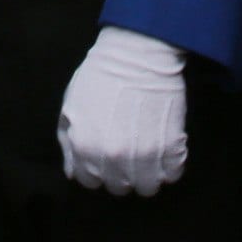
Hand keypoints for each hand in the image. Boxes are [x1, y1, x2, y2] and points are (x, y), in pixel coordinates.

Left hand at [58, 26, 189, 195]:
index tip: (105, 157)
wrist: (137, 54)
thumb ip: (68, 142)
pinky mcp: (171, 146)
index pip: (90, 182)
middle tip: (127, 152)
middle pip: (119, 187)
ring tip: (148, 155)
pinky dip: (170, 166)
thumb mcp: (71, 106)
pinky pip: (172, 174)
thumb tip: (73, 170)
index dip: (97, 170)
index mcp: (85, 149)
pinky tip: (165, 149)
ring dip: (147, 174)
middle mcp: (113, 158)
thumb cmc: (100, 76)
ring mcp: (144, 155)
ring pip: (147, 187)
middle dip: (121, 173)